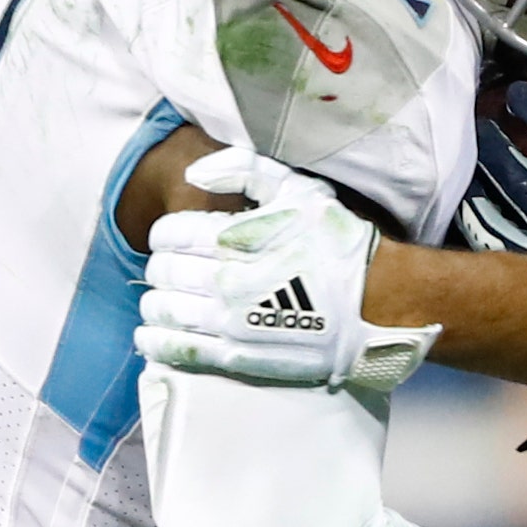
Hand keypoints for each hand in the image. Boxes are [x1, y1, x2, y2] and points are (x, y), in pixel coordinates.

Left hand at [134, 146, 440, 395]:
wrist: (377, 303)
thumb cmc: (338, 243)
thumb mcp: (297, 189)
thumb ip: (243, 170)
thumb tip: (194, 173)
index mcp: (236, 236)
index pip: (170, 234)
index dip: (164, 234)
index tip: (170, 239)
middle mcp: (227, 279)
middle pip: (163, 273)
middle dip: (158, 269)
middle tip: (166, 270)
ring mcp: (231, 322)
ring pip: (165, 311)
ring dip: (153, 305)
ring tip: (156, 303)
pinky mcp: (238, 357)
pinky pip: (179, 349)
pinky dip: (155, 342)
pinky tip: (148, 337)